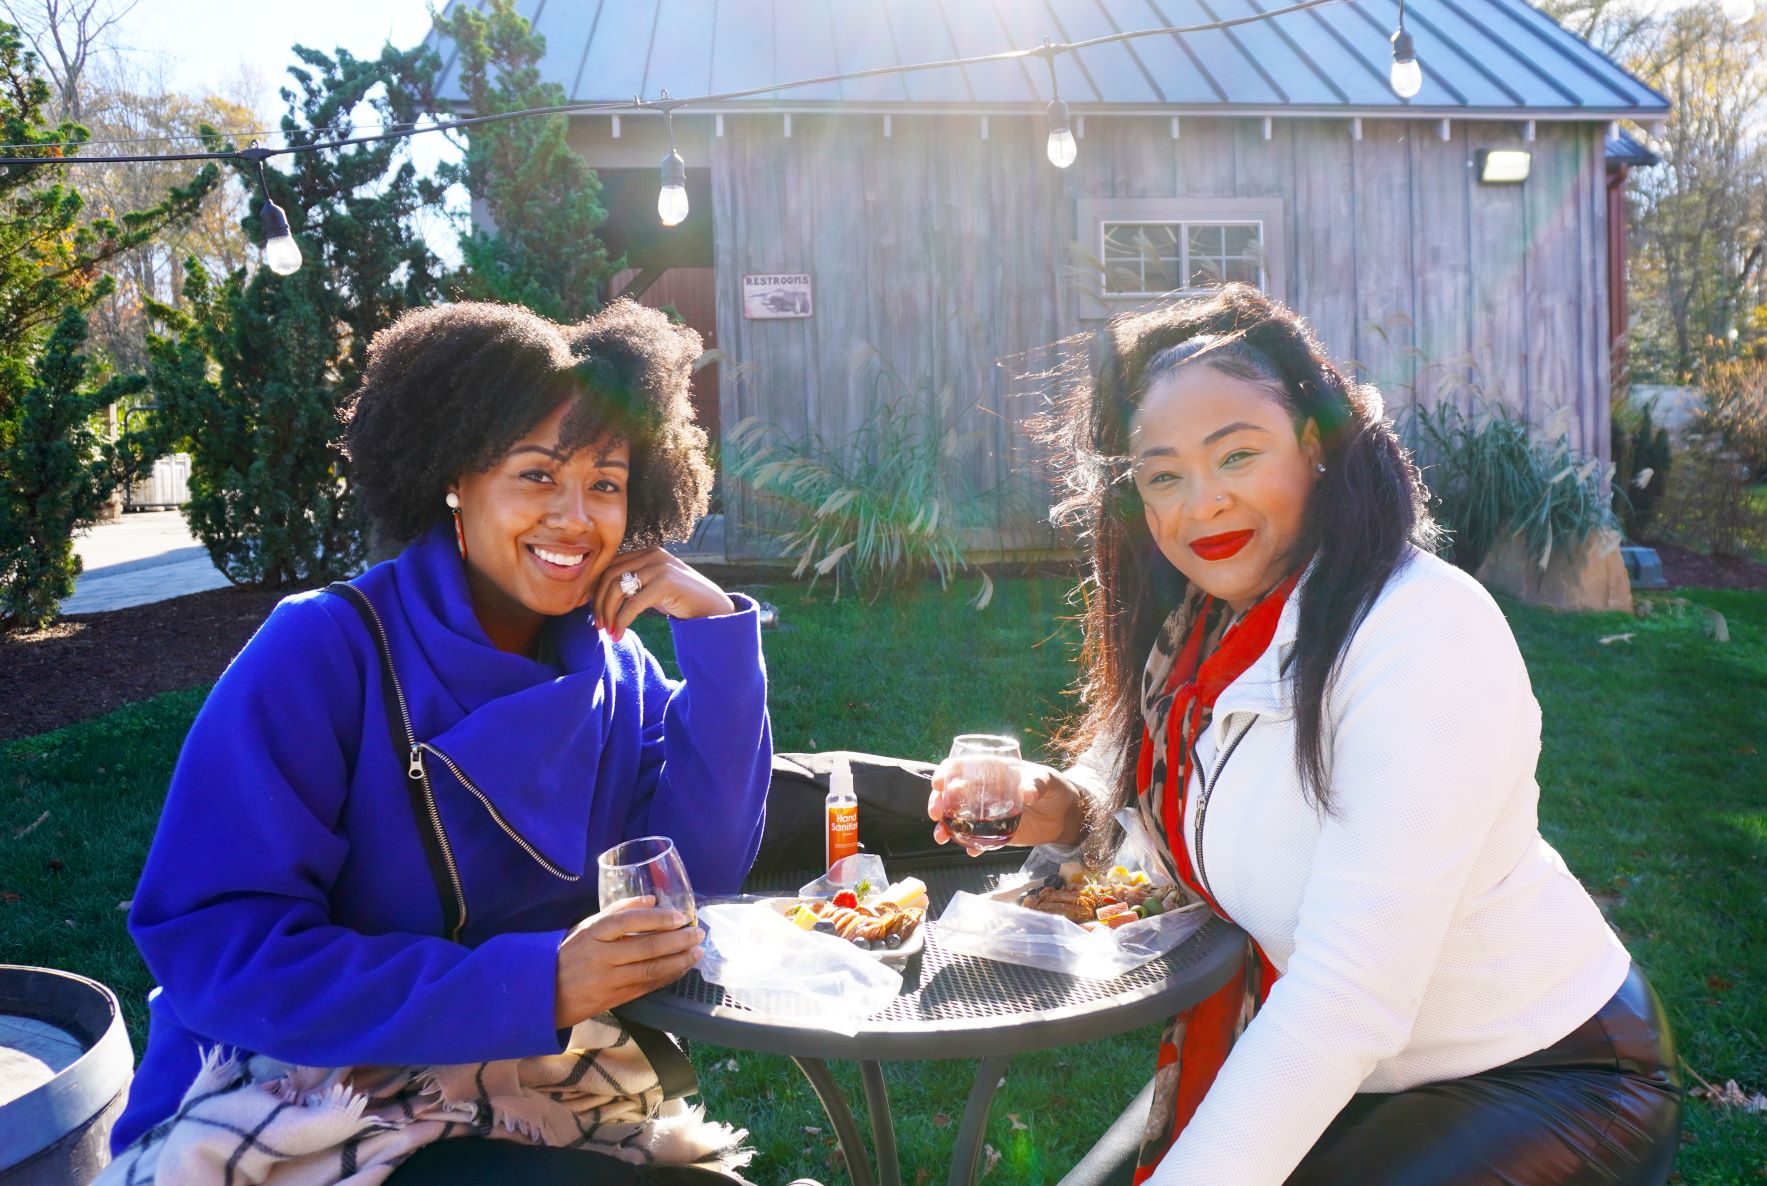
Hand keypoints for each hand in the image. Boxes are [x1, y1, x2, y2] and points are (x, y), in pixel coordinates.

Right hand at [554, 896, 704, 1027]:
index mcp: (593, 933)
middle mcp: (601, 956)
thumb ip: (618, 911)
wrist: (546, 992)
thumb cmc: (570, 953)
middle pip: (646, 947)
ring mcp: (609, 980)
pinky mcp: (615, 998)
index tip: (679, 916)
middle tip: (698, 933)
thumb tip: (652, 900)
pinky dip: (667, 976)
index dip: (657, 918)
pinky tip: (681, 968)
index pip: (628, 921)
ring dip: (679, 960)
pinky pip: (647, 986)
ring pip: (650, 969)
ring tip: (697, 952)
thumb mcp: (587, 926)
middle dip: (677, 940)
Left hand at [592, 549, 735, 640]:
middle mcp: (652, 555)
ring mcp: (660, 567)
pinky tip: (620, 633)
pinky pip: (633, 604)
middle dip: (599, 603)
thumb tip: (601, 596)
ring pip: (617, 588)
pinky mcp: (665, 584)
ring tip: (609, 631)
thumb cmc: (681, 600)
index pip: (610, 566)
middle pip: (609, 576)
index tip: (595, 612)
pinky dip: (622, 621)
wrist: (713, 608)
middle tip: (599, 625)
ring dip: (608, 613)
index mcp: (647, 552)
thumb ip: (634, 583)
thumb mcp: (654, 586)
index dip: (597, 590)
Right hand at [926, 760, 1085, 855]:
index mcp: (991, 770)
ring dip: (945, 827)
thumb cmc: (1054, 788)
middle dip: (938, 802)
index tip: (939, 784)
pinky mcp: (995, 832)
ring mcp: (987, 813)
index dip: (946, 773)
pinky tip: (970, 851)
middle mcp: (983, 791)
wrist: (1065, 816)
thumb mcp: (1047, 780)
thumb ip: (1037, 783)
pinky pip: (977, 839)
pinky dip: (970, 845)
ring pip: (958, 818)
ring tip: (940, 836)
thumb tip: (1026, 793)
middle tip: (935, 813)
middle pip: (951, 793)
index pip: (961, 767)